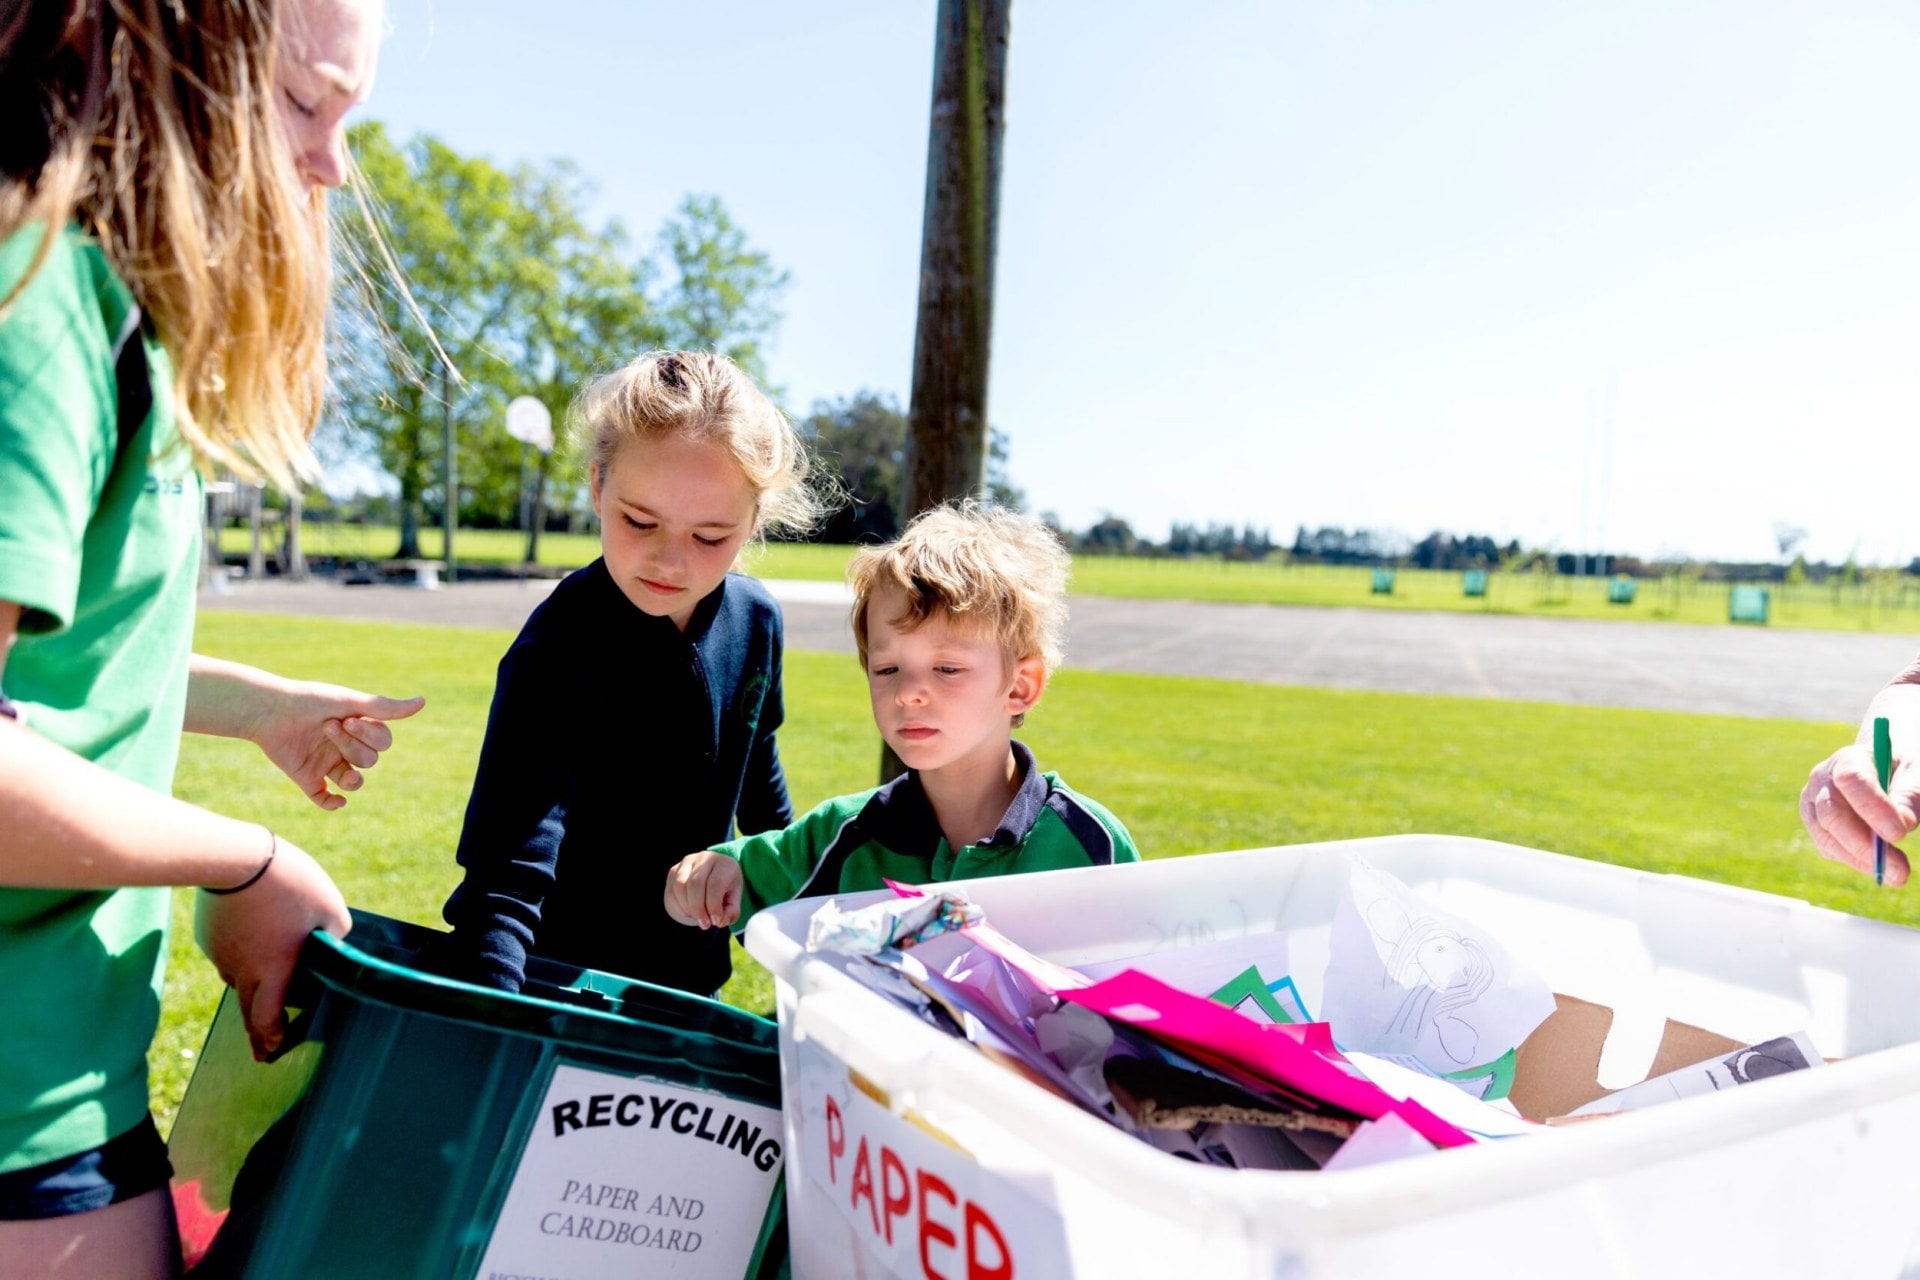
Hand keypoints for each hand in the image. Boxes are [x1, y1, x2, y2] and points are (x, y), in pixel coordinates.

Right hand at [193, 836, 351, 1059]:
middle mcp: (242, 969)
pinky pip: (226, 953)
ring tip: (261, 993)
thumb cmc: (289, 883)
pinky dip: (238, 955)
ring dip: (249, 991)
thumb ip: (336, 933)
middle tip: (262, 1052)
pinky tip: (250, 941)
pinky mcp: (208, 935)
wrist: (235, 857)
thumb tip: (335, 943)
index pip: (267, 1019)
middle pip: (247, 1011)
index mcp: (273, 970)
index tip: (276, 1048)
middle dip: (256, 1035)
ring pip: (236, 979)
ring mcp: (220, 953)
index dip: (272, 1038)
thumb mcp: (329, 908)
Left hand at [253, 681, 423, 809]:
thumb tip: (423, 702)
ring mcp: (327, 763)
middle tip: (327, 727)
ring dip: (352, 778)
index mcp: (357, 727)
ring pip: (355, 781)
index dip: (368, 735)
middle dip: (353, 747)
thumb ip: (385, 708)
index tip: (344, 719)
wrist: (267, 710)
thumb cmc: (309, 701)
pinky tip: (336, 800)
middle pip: (370, 761)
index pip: (382, 742)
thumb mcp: (350, 702)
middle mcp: (345, 746)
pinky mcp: (307, 778)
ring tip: (340, 771)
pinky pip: (325, 799)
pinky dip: (332, 803)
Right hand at [664, 852, 742, 929]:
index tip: (716, 921)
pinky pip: (671, 891)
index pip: (715, 884)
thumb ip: (731, 912)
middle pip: (695, 883)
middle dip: (698, 909)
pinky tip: (689, 913)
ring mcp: (687, 862)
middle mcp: (705, 858)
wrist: (711, 878)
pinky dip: (679, 907)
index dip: (714, 906)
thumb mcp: (733, 900)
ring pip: (680, 886)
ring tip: (698, 918)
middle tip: (705, 924)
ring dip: (688, 908)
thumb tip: (719, 921)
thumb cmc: (725, 890)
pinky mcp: (674, 870)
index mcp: (724, 863)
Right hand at [1801, 743, 1915, 885]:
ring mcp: (1812, 803)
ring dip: (1861, 859)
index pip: (1851, 780)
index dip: (1872, 808)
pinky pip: (1829, 848)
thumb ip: (1910, 796)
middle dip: (1863, 845)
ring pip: (1826, 837)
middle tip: (1899, 870)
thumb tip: (1902, 825)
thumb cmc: (1902, 770)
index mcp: (1848, 759)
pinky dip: (1856, 861)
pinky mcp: (1814, 825)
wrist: (1882, 768)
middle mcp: (1821, 779)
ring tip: (1897, 874)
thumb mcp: (1914, 775)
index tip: (1899, 834)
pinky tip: (1881, 864)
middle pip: (1832, 814)